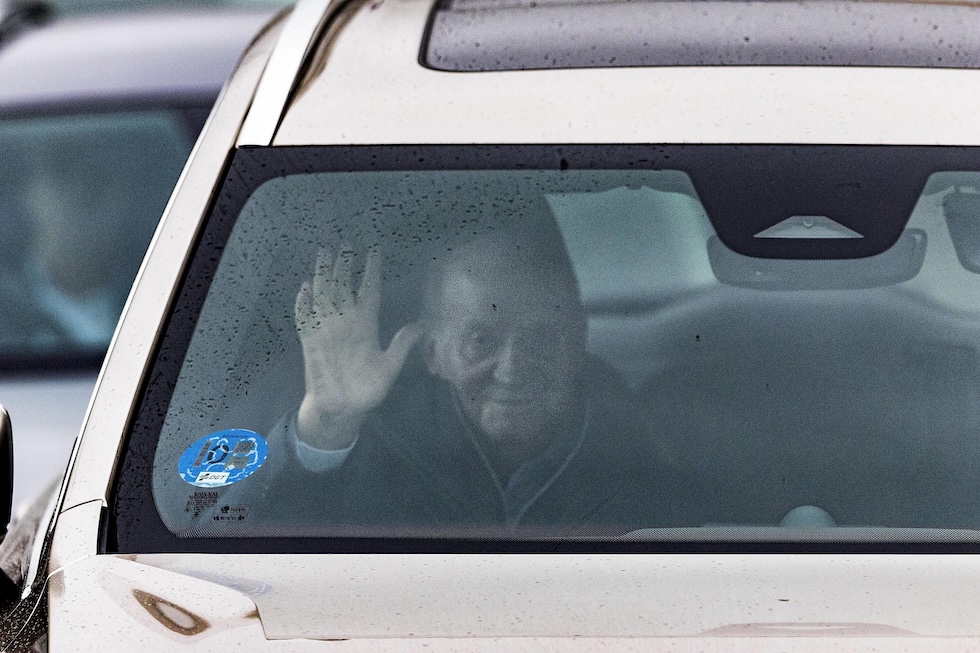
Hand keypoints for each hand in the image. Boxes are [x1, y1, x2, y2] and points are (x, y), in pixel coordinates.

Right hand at [294, 247, 421, 448]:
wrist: (343, 410)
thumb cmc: (367, 390)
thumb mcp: (390, 366)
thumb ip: (402, 344)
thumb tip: (422, 324)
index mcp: (366, 326)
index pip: (369, 291)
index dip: (371, 271)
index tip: (374, 250)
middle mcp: (346, 323)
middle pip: (344, 286)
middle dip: (344, 265)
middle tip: (345, 243)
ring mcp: (327, 330)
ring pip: (324, 295)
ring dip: (324, 275)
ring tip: (323, 253)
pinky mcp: (311, 342)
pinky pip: (305, 318)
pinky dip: (304, 303)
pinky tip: (304, 287)